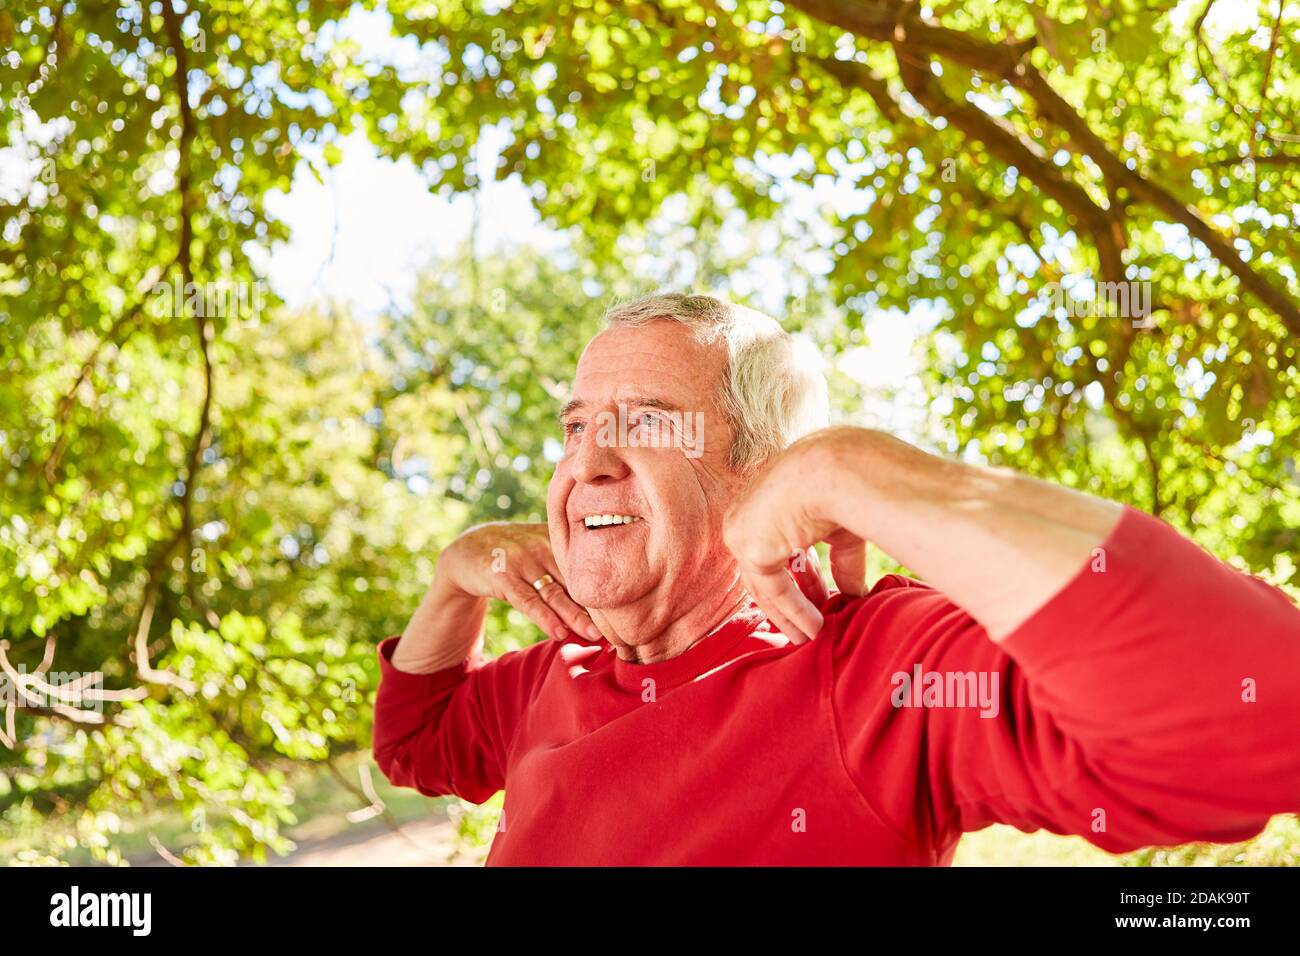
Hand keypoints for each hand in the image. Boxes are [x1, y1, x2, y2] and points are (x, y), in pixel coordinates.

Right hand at [435, 522, 603, 642]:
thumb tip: (603, 595)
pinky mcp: (502, 576)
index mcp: (556, 538)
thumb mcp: (540, 549)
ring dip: (575, 615)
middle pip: (575, 580)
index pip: (586, 565)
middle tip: (619, 625)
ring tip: (595, 635)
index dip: (604, 587)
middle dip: (597, 604)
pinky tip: (559, 633)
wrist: (467, 551)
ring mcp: (521, 560)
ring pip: (554, 593)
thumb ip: (566, 564)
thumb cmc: (515, 556)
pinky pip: (527, 601)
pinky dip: (544, 618)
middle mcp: (541, 545)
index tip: (626, 608)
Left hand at [723, 431, 868, 644]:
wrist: (837, 468)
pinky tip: (814, 628)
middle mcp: (750, 514)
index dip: (802, 573)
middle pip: (767, 566)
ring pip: (764, 582)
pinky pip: (771, 589)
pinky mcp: (749, 548)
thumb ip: (843, 562)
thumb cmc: (846, 484)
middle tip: (813, 621)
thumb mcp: (843, 528)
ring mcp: (744, 530)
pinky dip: (793, 611)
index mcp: (770, 499)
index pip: (780, 544)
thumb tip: (855, 594)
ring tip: (811, 637)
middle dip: (793, 596)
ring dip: (790, 613)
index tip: (821, 594)